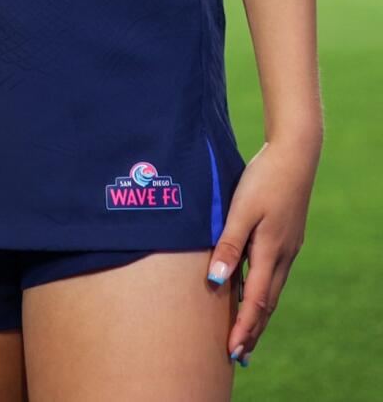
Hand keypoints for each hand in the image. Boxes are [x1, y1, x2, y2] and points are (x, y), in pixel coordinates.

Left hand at [208, 137, 319, 364]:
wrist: (294, 155)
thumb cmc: (263, 179)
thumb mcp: (241, 209)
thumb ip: (229, 244)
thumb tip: (215, 281)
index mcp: (270, 252)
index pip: (256, 301)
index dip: (244, 328)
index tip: (232, 351)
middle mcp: (282, 255)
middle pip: (266, 303)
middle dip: (252, 329)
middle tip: (238, 355)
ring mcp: (287, 247)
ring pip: (271, 289)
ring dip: (258, 313)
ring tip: (246, 333)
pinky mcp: (285, 237)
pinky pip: (272, 274)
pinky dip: (262, 291)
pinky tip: (253, 291)